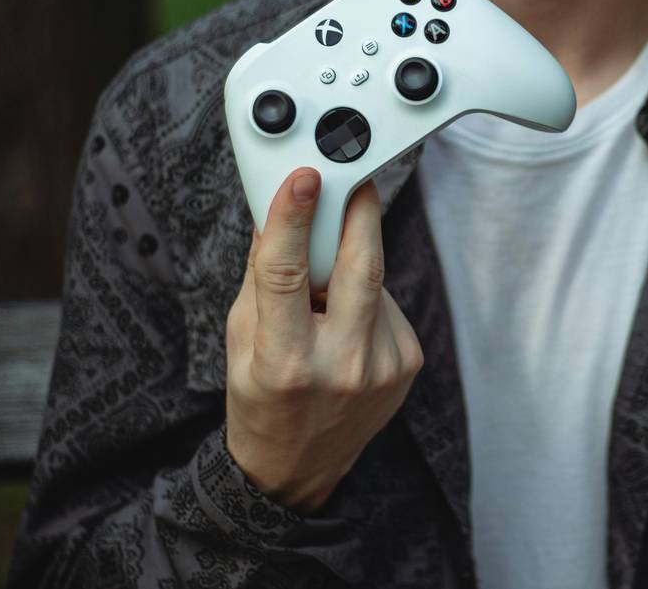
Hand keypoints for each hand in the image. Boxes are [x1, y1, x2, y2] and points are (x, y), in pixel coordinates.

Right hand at [224, 169, 423, 513]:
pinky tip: (345, 317)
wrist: (295, 468)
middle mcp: (342, 365)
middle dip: (357, 213)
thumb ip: (262, 276)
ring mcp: (383, 368)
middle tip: (351, 179)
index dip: (293, 219)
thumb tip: (281, 214)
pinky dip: (365, 296)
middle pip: (360, 266)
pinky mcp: (408, 363)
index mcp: (285, 361)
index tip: (304, 178)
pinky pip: (387, 305)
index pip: (287, 275)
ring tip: (324, 287)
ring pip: (373, 282)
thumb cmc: (260, 398)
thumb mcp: (239, 337)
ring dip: (350, 264)